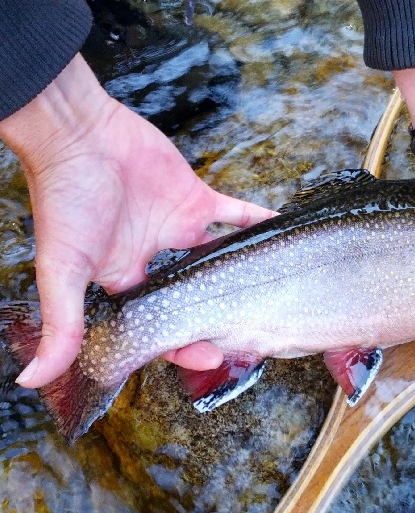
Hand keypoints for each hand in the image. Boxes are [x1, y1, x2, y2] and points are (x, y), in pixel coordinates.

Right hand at [0, 54, 273, 387]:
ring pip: (220, 259)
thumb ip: (62, 323)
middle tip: (250, 334)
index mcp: (124, 281)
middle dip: (219, 317)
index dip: (183, 345)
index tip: (210, 359)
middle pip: (196, 298)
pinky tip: (282, 233)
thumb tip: (34, 378)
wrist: (79, 134)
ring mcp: (179, 229)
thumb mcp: (62, 269)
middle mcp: (155, 260)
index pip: (160, 325)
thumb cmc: (64, 199)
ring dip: (244, 273)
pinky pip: (237, 215)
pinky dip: (259, 222)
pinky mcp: (197, 199)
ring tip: (274, 293)